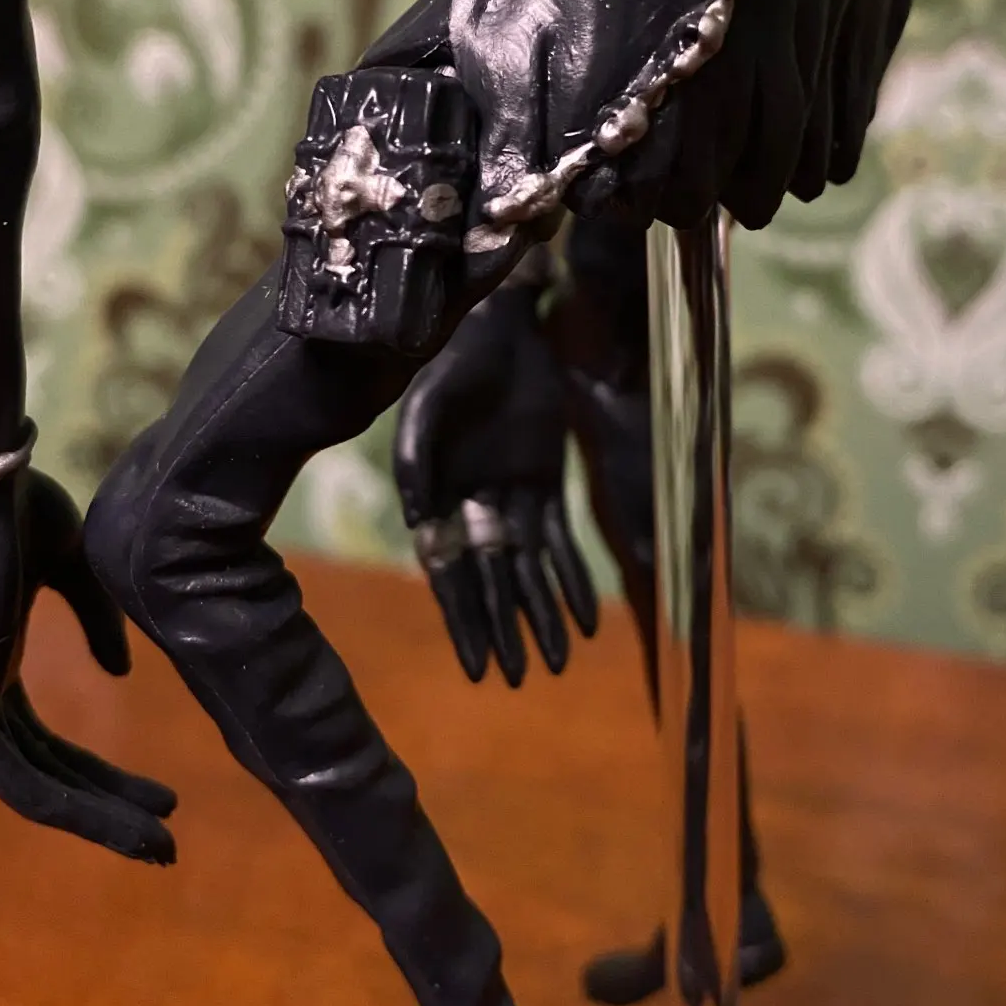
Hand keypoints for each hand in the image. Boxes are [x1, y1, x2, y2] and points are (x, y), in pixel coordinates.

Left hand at [0, 467, 176, 862]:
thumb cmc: (26, 509)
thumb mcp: (79, 570)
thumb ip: (96, 621)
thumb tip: (119, 672)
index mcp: (2, 668)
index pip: (52, 748)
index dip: (106, 780)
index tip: (164, 800)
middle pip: (46, 779)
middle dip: (107, 814)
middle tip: (166, 845)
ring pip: (30, 792)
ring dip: (94, 823)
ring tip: (156, 845)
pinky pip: (12, 773)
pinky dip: (61, 803)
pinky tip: (109, 819)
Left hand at [365, 0, 917, 255]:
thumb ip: (525, 83)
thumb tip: (521, 197)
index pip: (697, 149)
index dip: (668, 193)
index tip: (640, 207)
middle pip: (775, 135)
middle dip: (735, 184)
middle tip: (704, 207)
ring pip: (835, 98)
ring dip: (795, 155)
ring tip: (760, 180)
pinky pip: (876, 45)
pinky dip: (845, 100)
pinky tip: (815, 127)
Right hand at [394, 280, 598, 685]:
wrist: (499, 324)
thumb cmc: (454, 360)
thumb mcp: (428, 406)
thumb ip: (417, 462)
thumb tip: (422, 524)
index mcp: (433, 499)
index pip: (451, 576)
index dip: (465, 623)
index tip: (478, 670)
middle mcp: (470, 507)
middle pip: (490, 583)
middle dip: (504, 630)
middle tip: (518, 681)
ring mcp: (510, 497)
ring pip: (529, 572)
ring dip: (542, 615)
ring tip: (558, 664)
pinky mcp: (546, 483)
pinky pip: (561, 541)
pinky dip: (573, 579)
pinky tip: (588, 619)